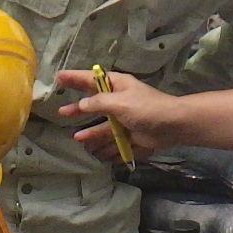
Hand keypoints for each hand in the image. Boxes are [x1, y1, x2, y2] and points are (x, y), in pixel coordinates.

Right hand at [53, 68, 175, 161]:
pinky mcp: (129, 135)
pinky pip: (113, 142)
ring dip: (91, 134)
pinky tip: (98, 154)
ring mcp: (123, 119)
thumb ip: (98, 103)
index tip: (58, 77)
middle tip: (61, 113)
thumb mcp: (120, 102)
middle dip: (78, 110)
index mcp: (117, 86)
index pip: (91, 80)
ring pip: (102, 127)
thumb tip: (82, 105)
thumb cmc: (147, 108)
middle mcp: (118, 101)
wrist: (173, 126)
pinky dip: (106, 149)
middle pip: (93, 105)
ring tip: (78, 139)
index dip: (74, 78)